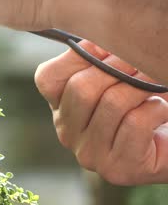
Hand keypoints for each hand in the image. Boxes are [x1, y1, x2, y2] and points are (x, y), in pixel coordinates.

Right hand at [34, 40, 167, 184]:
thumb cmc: (146, 106)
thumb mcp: (116, 79)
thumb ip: (99, 59)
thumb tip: (99, 36)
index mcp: (61, 110)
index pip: (48, 78)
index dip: (80, 55)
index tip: (111, 48)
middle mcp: (68, 135)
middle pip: (81, 88)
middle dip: (119, 67)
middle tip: (145, 61)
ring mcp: (90, 155)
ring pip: (112, 103)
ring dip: (143, 86)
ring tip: (159, 82)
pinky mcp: (118, 169)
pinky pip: (135, 123)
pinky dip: (157, 109)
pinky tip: (163, 109)